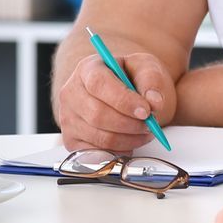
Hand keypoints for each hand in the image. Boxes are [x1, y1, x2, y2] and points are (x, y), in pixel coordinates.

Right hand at [57, 51, 176, 153]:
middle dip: (130, 124)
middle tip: (150, 124)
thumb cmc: (130, 78)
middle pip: (97, 115)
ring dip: (129, 139)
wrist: (120, 93)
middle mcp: (71, 93)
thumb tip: (154, 102)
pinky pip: (97, 154)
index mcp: (87, 69)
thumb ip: (152, 80)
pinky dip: (119, 152)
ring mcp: (68, 118)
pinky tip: (129, 141)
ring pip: (100, 137)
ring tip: (144, 132)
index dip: (123, 100)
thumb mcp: (145, 68)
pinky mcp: (71, 140)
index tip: (146, 111)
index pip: (98, 84)